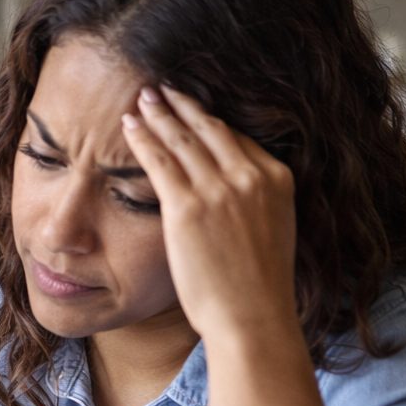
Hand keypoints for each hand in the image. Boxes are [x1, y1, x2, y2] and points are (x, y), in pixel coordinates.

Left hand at [121, 85, 298, 343]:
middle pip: (210, 129)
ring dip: (158, 114)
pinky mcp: (188, 206)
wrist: (253, 317)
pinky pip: (159, 160)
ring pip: (182, 138)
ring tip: (141, 99)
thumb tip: (235, 199)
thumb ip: (255, 205)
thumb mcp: (271, 232)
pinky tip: (128, 125)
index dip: (209, 120)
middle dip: (182, 105)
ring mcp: (219, 189)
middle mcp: (251, 176)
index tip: (191, 109)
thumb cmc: (258, 289)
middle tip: (161, 88)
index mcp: (277, 179)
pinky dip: (143, 138)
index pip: (237, 138)